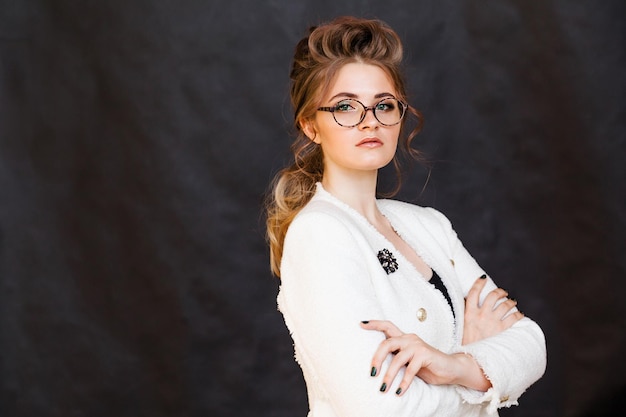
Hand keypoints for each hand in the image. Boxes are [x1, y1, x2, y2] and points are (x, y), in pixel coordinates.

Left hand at [360, 320, 488, 394]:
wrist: (451, 369)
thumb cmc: (427, 366)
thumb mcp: (408, 361)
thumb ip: (396, 358)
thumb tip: (376, 368)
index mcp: (404, 337)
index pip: (387, 326)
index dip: (374, 324)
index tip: (361, 324)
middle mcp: (409, 338)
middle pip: (387, 343)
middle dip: (376, 358)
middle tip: (372, 373)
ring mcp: (417, 346)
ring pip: (397, 359)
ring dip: (389, 376)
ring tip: (383, 388)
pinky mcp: (425, 355)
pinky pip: (410, 370)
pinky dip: (404, 382)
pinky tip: (399, 392)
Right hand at [462, 276, 523, 344]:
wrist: (472, 358)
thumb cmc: (466, 342)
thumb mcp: (462, 325)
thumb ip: (466, 313)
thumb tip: (468, 302)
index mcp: (469, 313)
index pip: (473, 292)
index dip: (479, 283)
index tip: (483, 278)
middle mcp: (481, 315)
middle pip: (492, 295)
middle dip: (500, 291)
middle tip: (503, 292)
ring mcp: (492, 322)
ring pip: (505, 304)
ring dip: (510, 301)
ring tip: (512, 301)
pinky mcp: (501, 330)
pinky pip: (513, 318)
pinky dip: (518, 314)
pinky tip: (519, 314)